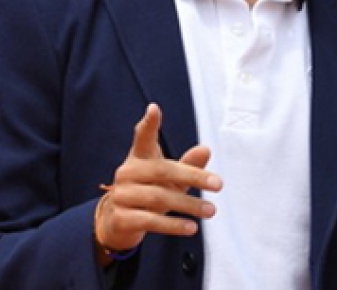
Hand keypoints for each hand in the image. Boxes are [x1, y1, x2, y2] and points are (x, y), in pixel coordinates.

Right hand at [95, 104, 221, 261]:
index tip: (154, 109)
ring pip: (160, 197)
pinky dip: (173, 225)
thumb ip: (187, 166)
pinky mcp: (121, 218)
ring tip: (210, 210)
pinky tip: (191, 227)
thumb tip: (206, 149)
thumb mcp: (169, 179)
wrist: (118, 222)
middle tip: (218, 184)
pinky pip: (151, 221)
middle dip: (193, 176)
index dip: (149, 123)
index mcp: (139, 158)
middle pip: (163, 170)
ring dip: (189, 205)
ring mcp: (122, 195)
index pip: (142, 137)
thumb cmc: (148, 192)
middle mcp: (127, 173)